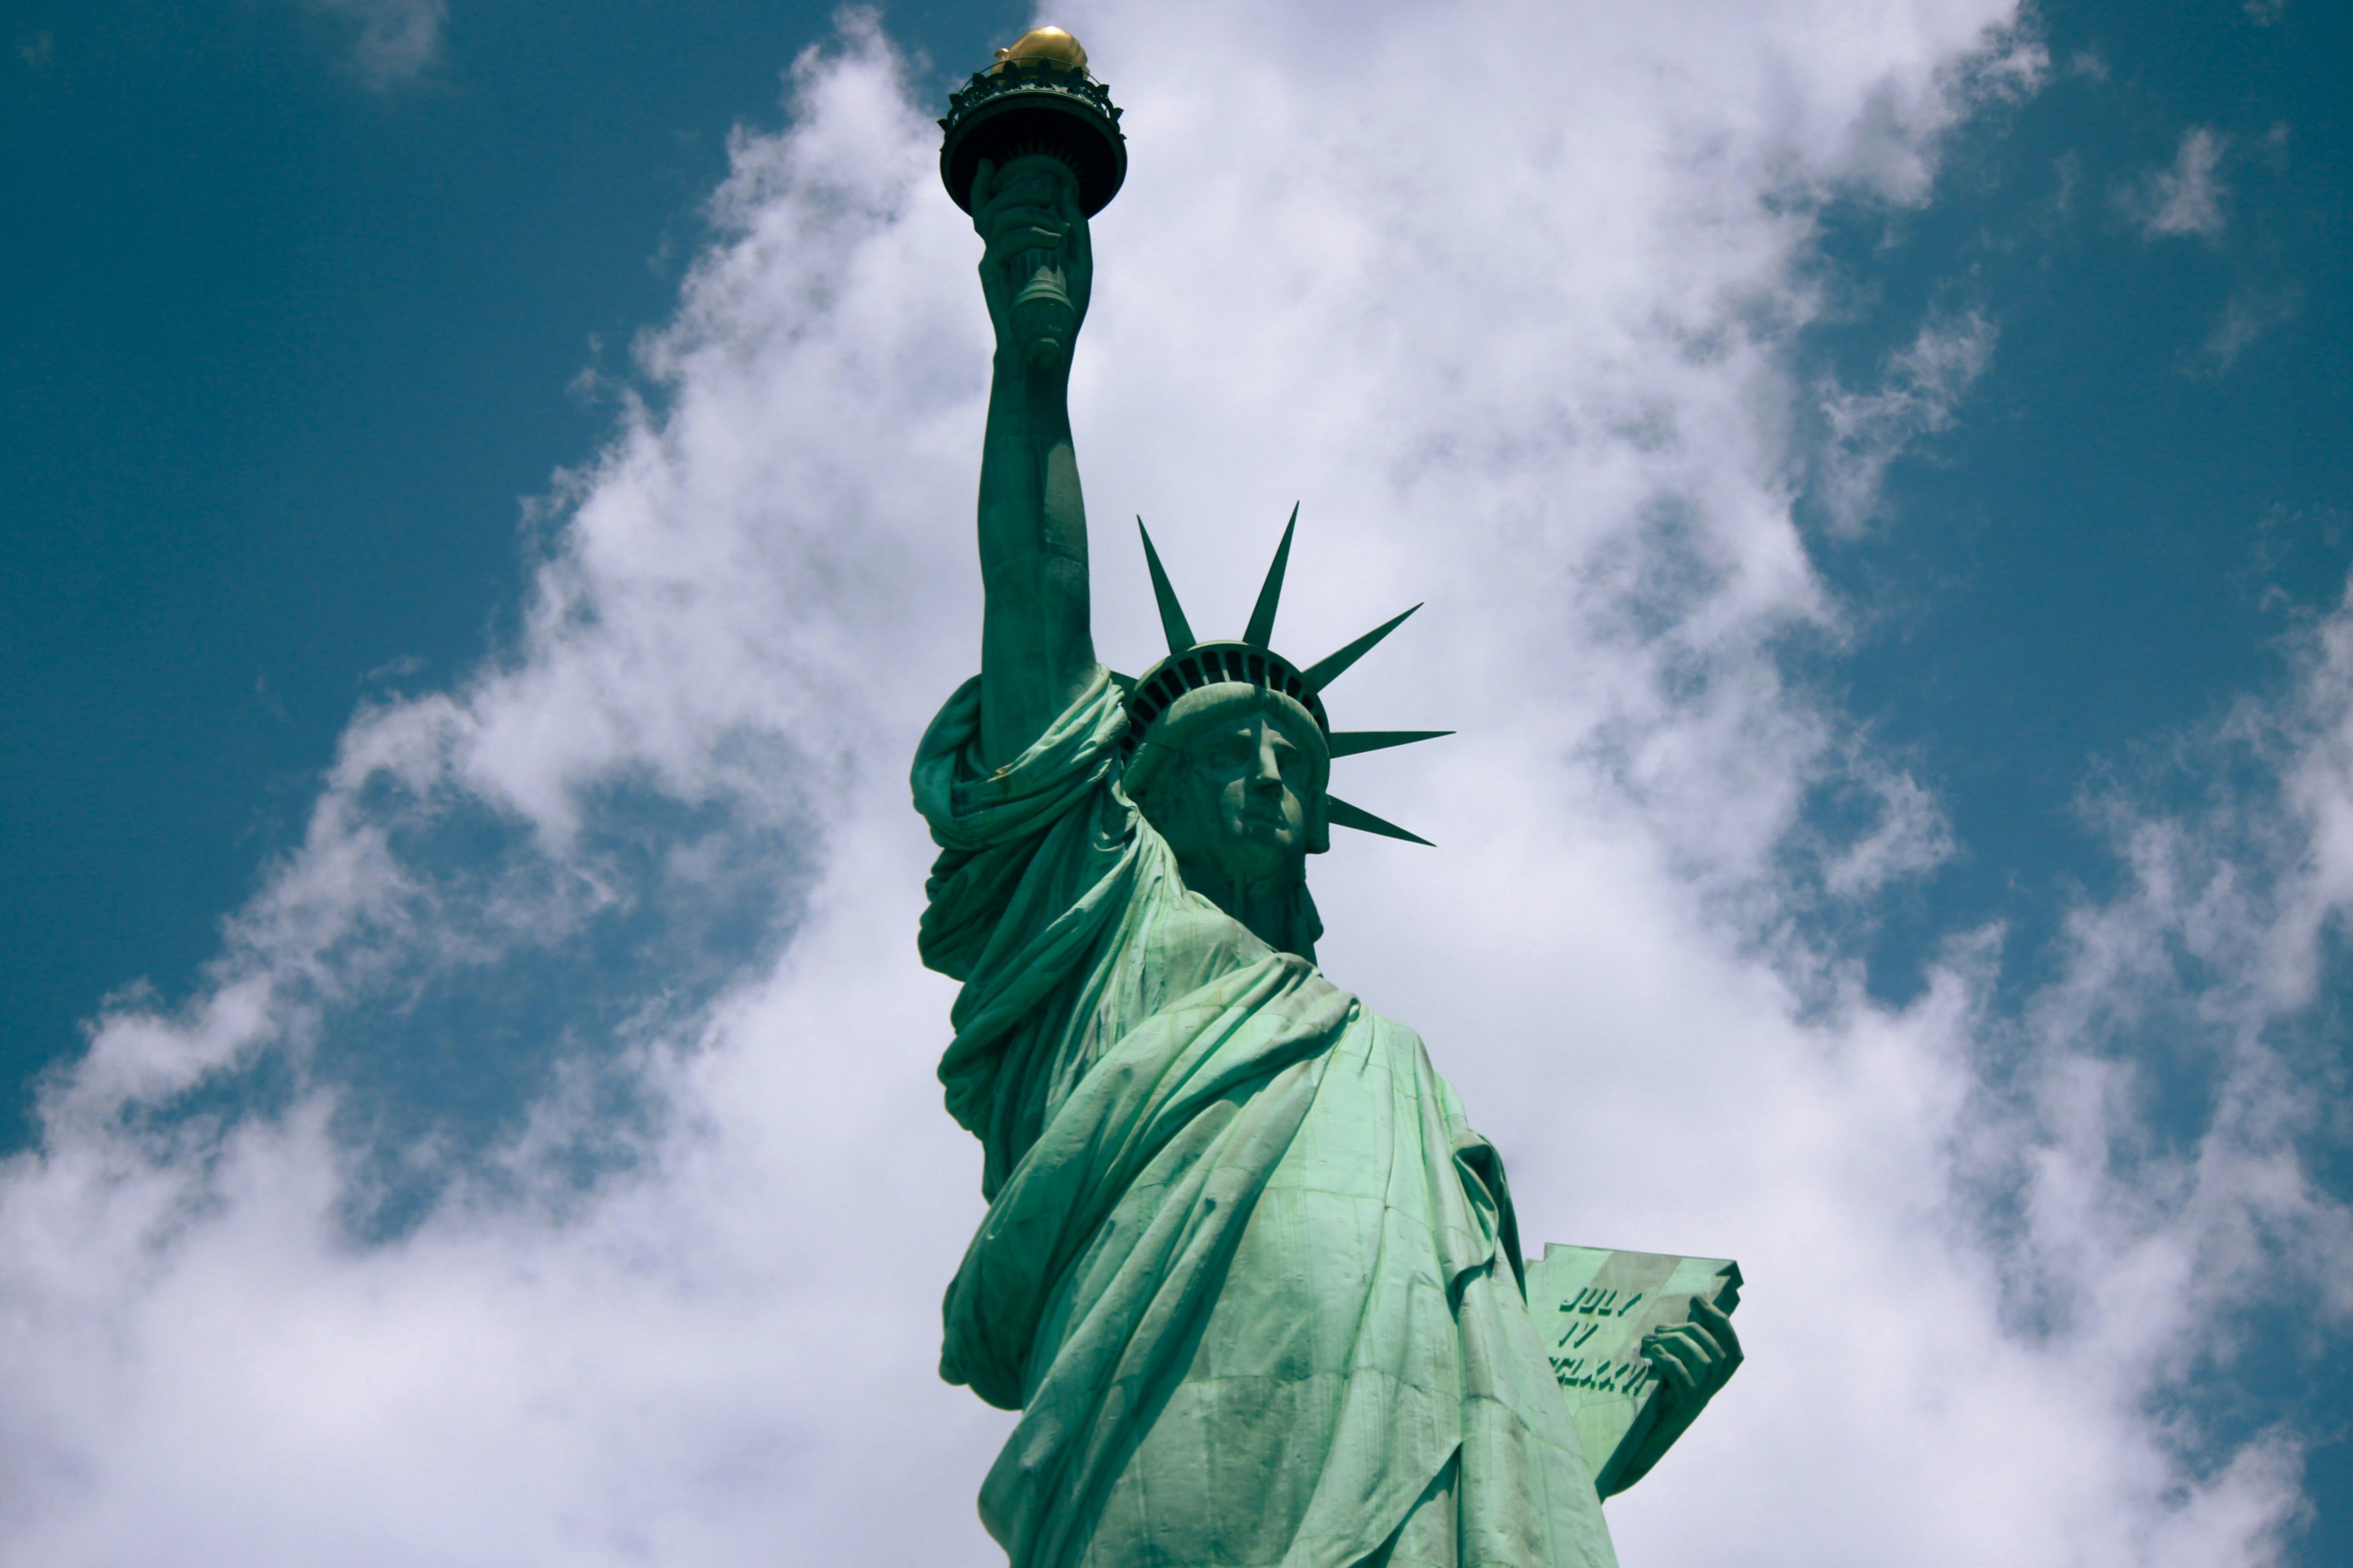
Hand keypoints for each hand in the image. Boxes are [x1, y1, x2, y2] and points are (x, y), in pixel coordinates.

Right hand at [970, 155, 1092, 370]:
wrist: (1047, 348)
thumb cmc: (1062, 311)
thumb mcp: (1079, 264)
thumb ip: (1076, 230)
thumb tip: (1066, 193)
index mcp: (1012, 245)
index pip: (988, 208)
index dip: (982, 184)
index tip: (988, 164)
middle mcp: (998, 250)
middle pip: (994, 204)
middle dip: (1020, 190)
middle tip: (1048, 193)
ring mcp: (992, 261)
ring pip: (997, 217)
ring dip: (1028, 211)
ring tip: (1057, 227)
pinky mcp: (991, 275)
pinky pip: (1002, 242)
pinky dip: (1028, 233)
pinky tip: (1052, 238)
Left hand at [1606, 1294, 1742, 1495]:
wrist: (1637, 1445)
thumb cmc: (1650, 1403)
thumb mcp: (1670, 1374)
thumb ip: (1681, 1349)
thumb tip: (1688, 1313)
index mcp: (1711, 1383)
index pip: (1733, 1352)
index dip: (1721, 1323)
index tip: (1697, 1301)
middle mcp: (1709, 1393)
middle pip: (1720, 1352)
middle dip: (1693, 1329)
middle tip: (1660, 1327)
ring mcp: (1697, 1402)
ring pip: (1706, 1362)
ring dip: (1679, 1342)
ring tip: (1651, 1339)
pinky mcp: (1680, 1410)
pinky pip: (1684, 1380)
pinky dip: (1669, 1361)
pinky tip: (1651, 1355)